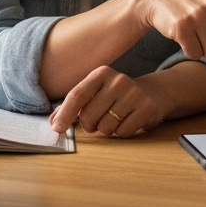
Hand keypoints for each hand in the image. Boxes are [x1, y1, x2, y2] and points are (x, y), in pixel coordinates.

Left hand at [48, 66, 164, 137]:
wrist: (153, 93)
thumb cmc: (116, 95)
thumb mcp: (96, 92)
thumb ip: (73, 105)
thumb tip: (53, 121)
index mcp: (101, 73)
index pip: (77, 95)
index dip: (64, 114)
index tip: (56, 128)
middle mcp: (118, 80)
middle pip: (89, 116)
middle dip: (90, 125)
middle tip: (98, 120)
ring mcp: (134, 94)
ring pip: (106, 128)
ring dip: (107, 129)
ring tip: (116, 118)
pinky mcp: (147, 108)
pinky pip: (123, 133)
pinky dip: (122, 132)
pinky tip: (129, 121)